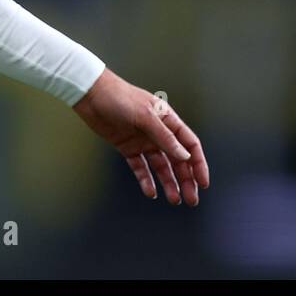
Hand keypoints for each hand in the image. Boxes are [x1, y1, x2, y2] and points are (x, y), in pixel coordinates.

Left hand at [72, 68, 209, 205]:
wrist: (92, 95)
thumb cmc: (120, 98)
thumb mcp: (145, 116)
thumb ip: (165, 137)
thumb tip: (184, 155)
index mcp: (168, 120)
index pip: (189, 145)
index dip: (198, 164)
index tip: (203, 183)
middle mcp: (158, 132)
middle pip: (178, 159)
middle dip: (186, 179)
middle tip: (191, 199)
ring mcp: (143, 141)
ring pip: (161, 166)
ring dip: (169, 182)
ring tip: (174, 200)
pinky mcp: (128, 148)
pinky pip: (140, 167)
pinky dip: (146, 180)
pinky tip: (151, 192)